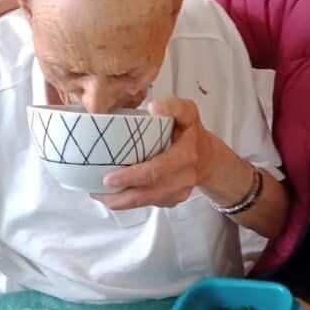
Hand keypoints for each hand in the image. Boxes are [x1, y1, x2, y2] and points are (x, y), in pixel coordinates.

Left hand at [97, 97, 216, 209]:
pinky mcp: (174, 200)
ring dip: (122, 202)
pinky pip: (150, 204)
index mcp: (186, 154)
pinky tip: (115, 197)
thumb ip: (173, 105)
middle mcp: (184, 176)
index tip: (108, 177)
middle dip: (121, 192)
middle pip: (149, 190)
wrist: (210, 158)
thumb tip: (152, 107)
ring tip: (99, 196)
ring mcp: (180, 191)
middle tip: (98, 187)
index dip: (132, 176)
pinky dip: (131, 203)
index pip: (157, 169)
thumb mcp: (188, 112)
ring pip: (148, 201)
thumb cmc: (191, 132)